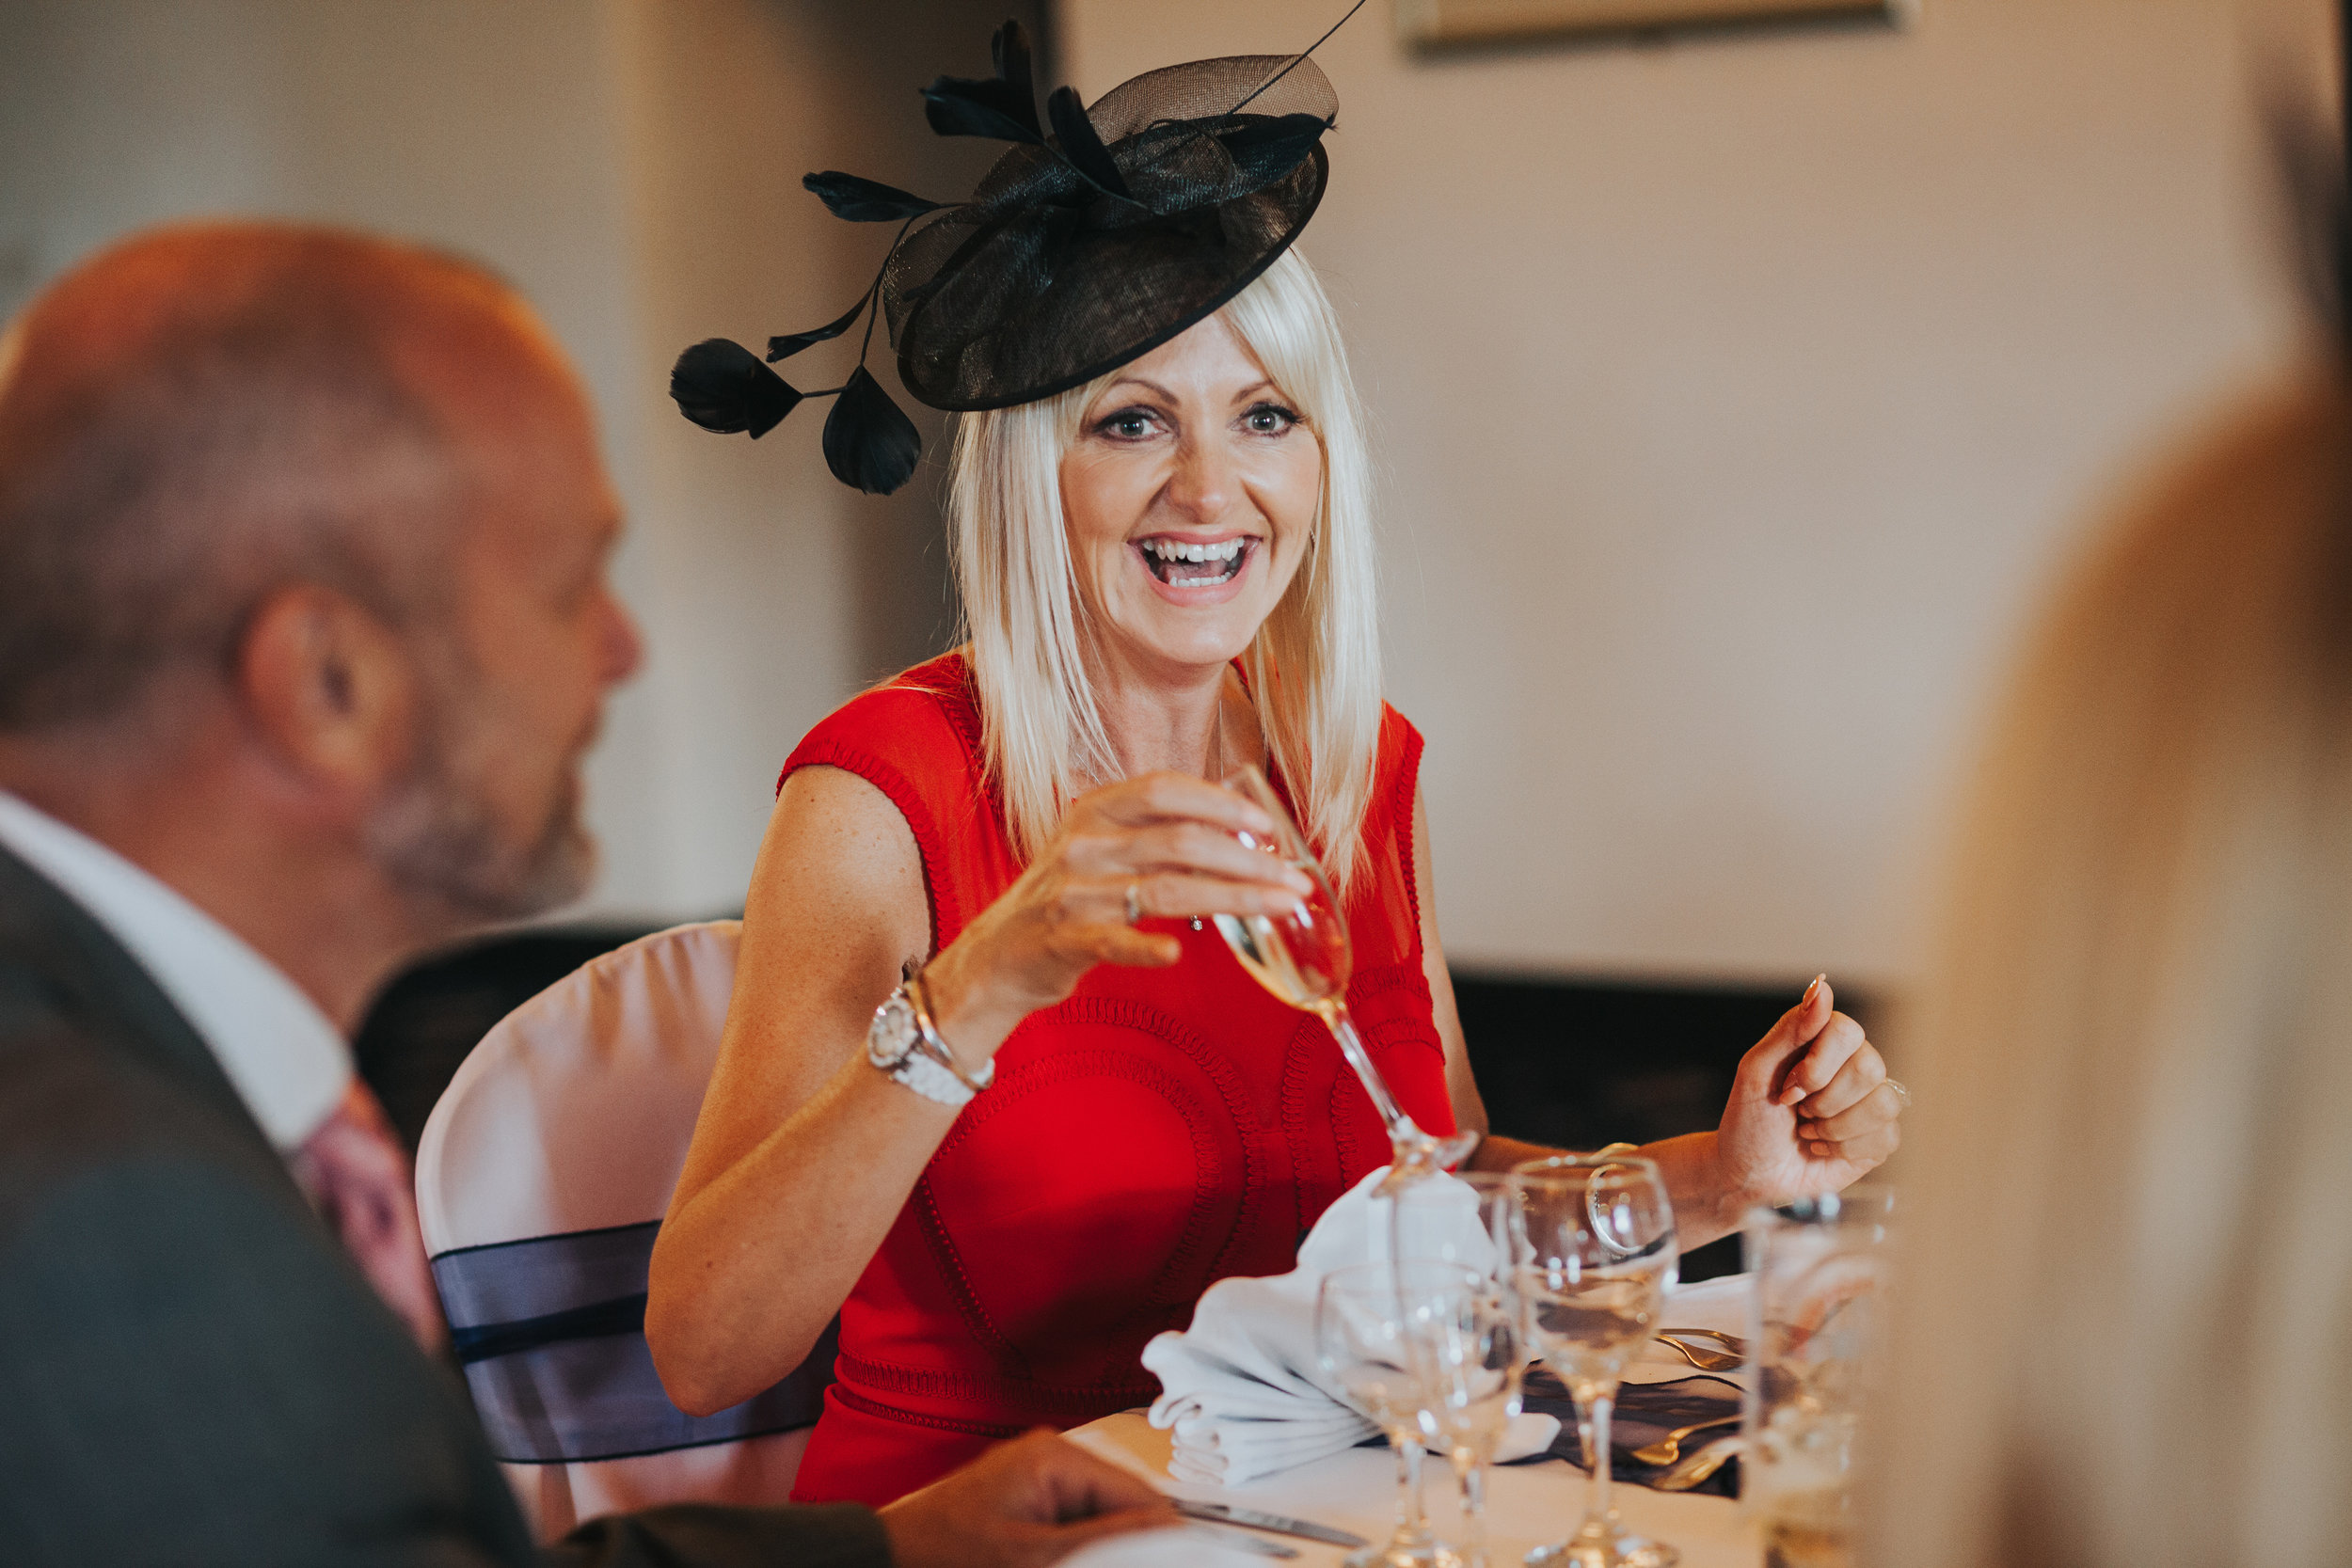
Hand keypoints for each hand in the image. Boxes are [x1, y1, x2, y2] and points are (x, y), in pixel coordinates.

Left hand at [879, 1430, 1176, 1567]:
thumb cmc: (948, 1551)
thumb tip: (1167, 1529)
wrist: (894, 1556)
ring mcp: (1039, 1472)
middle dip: (1129, 1539)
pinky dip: (1081, 1543)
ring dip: (1105, 1543)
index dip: (1164, 1529)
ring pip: (1100, 1513)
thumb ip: (1108, 1539)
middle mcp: (1051, 1453)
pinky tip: (1072, 1558)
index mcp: (1056, 1455)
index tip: (1188, 1556)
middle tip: (1145, 1561)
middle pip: (1121, 1502)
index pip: (1136, 1491)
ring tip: (1084, 1559)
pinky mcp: (1029, 1493)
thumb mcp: (1038, 1554)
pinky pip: (1075, 1518)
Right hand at [926, 772, 1308, 1042]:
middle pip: (1180, 840)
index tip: (1270, 825)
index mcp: (1096, 810)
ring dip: (1232, 898)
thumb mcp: (1103, 848)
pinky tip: (1178, 950)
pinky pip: (1115, 939)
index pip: (1166, 789)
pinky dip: (1147, 945)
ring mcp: (1073, 892)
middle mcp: (1084, 844)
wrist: (1000, 953)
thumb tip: (1244, 833)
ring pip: (1165, 888)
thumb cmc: (1068, 898)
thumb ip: (1159, 835)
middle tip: (1295, 879)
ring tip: (1279, 907)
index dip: (1222, 802)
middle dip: (1247, 858)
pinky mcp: (1064, 939)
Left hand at [1711, 976, 1902, 1217]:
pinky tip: (1824, 1148)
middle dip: (1823, 1101)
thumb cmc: (1748, 1121)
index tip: (1788, 1088)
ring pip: (1884, 1103)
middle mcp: (1853, 1065)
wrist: (1749, 1174)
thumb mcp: (1756, 1070)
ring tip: (1809, 1130)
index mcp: (1823, 1041)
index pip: (1847, 1031)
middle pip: (1869, 1068)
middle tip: (1798, 1111)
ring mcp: (1871, 1101)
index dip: (1818, 1067)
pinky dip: (1845, 1149)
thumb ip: (1792, 1028)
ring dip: (1834, 1127)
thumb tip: (1822, 985)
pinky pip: (1886, 1136)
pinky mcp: (1880, 1138)